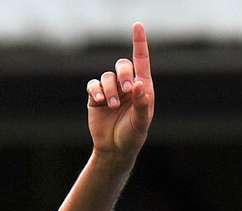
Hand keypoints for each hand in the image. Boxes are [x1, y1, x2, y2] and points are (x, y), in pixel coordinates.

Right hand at [86, 22, 153, 159]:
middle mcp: (127, 86)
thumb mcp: (141, 123)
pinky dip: (96, 91)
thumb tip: (140, 85)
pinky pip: (93, 85)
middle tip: (127, 89)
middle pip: (123, 65)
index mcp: (143, 88)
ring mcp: (111, 90)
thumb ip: (142, 104)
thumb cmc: (133, 136)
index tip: (137, 25)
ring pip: (107, 76)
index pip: (141, 61)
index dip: (139, 42)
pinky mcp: (96, 96)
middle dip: (124, 74)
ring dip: (110, 89)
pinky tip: (100, 101)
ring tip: (112, 105)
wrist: (114, 149)